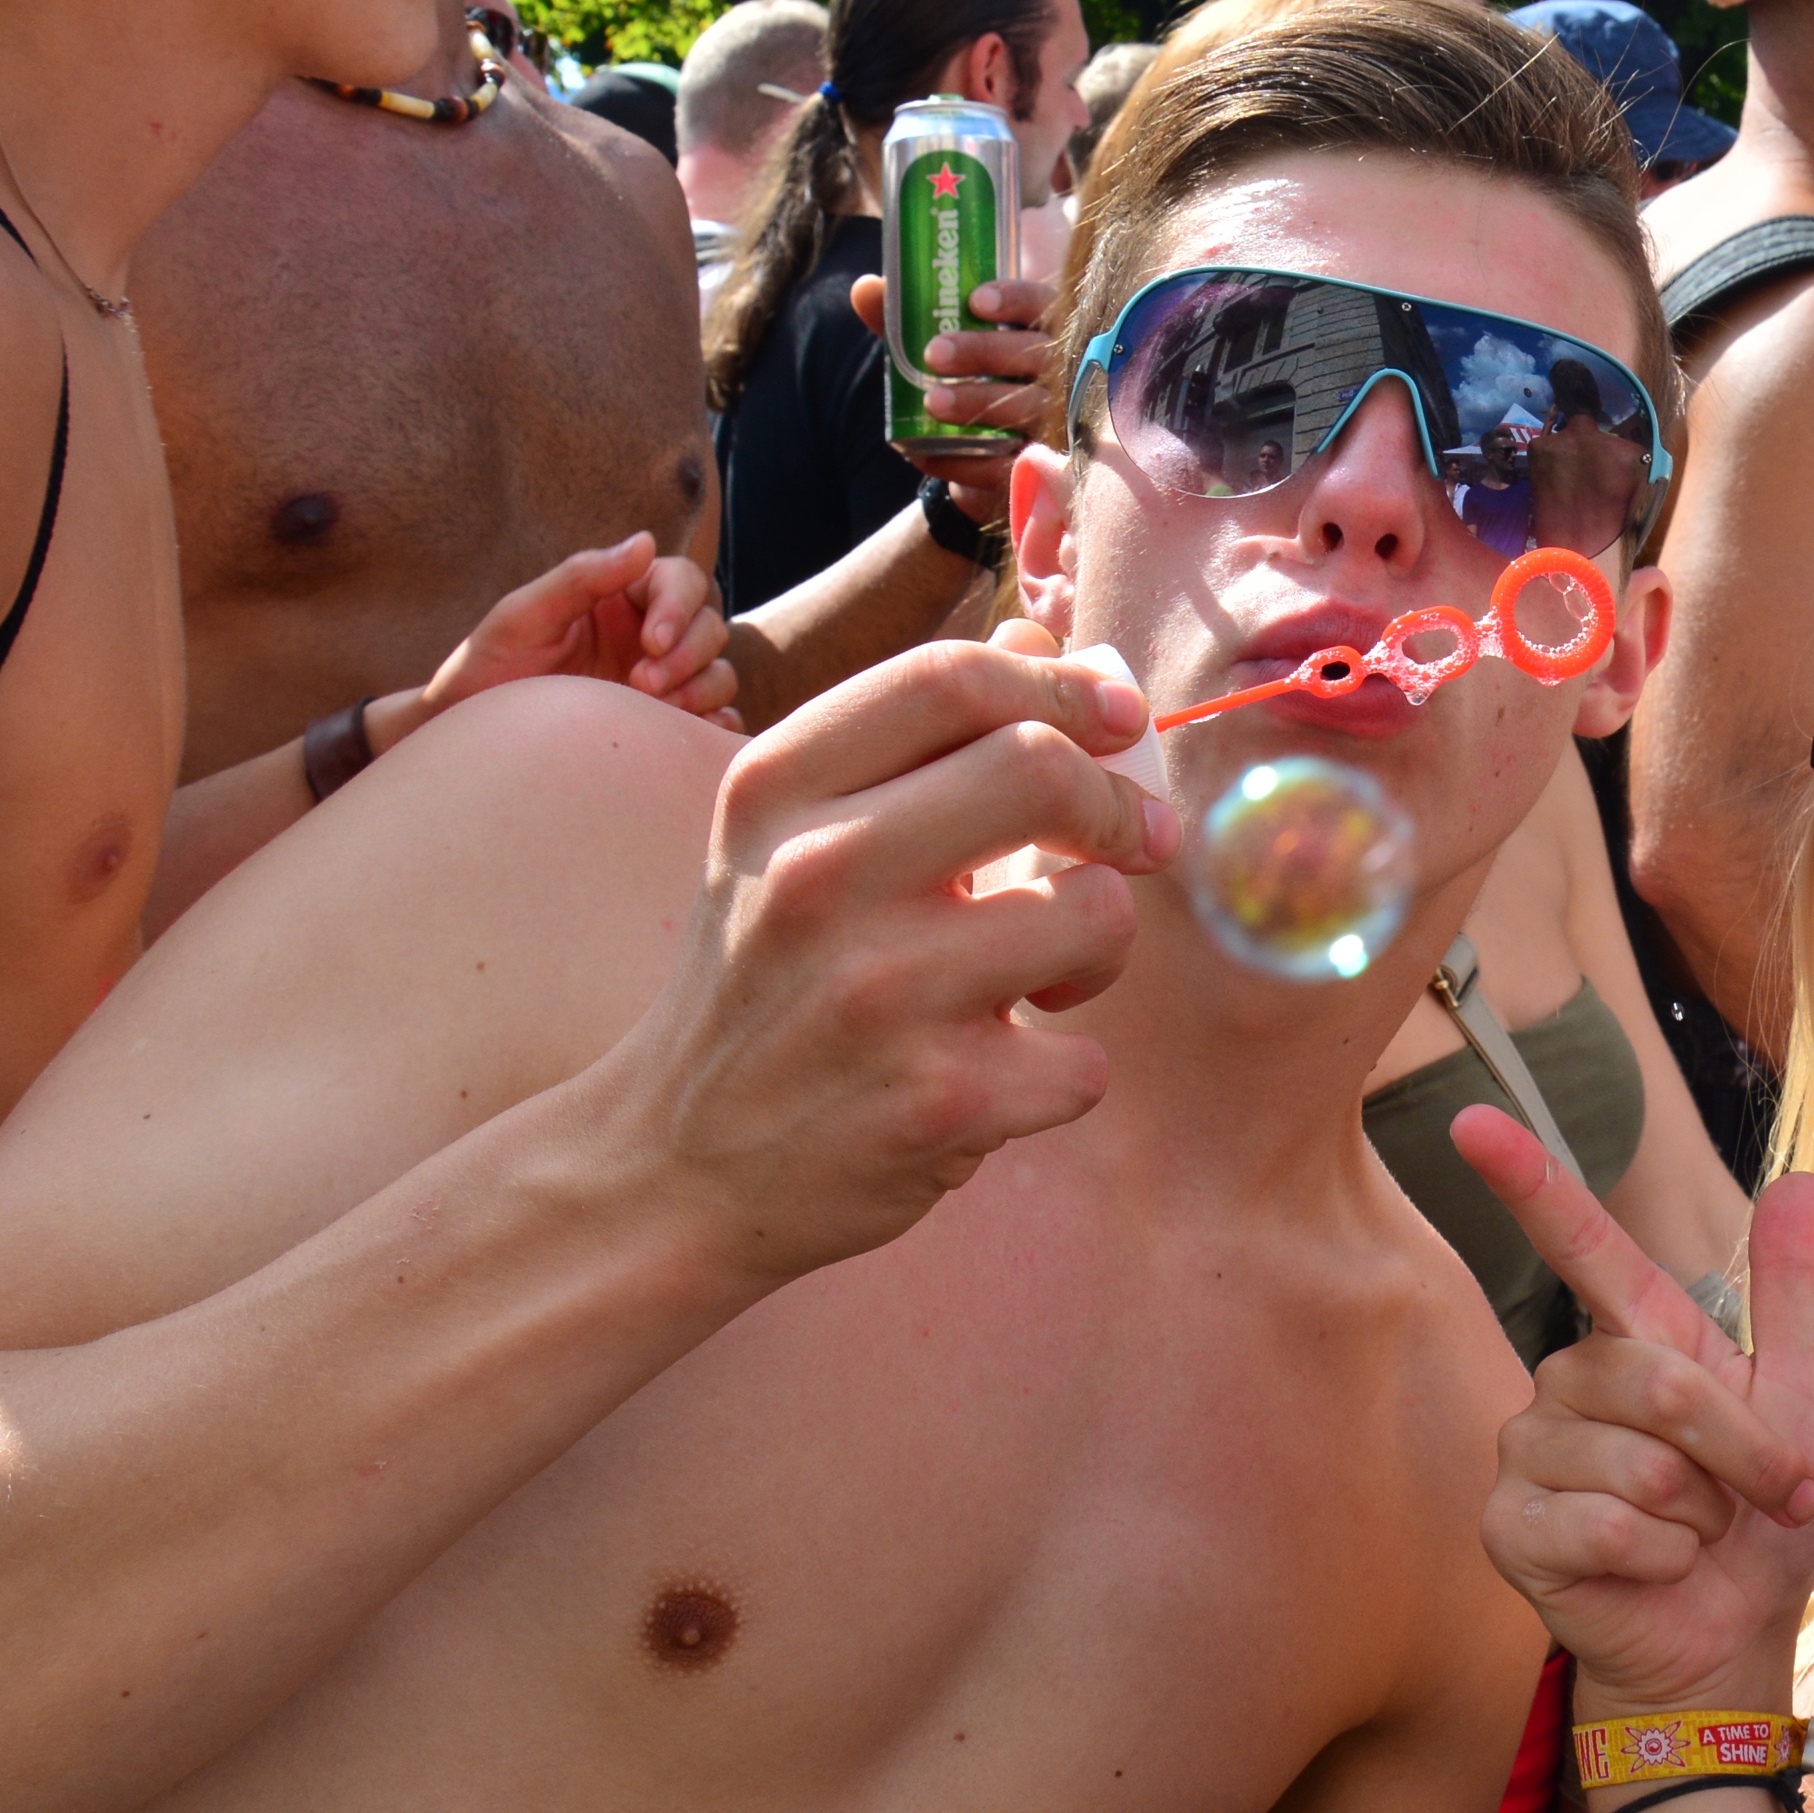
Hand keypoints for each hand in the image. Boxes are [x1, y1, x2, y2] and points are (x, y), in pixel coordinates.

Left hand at [420, 533, 740, 728]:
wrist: (473, 733)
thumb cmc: (489, 666)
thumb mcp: (525, 615)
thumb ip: (582, 576)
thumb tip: (645, 542)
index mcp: (624, 597)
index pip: (682, 583)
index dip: (679, 608)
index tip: (650, 642)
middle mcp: (650, 635)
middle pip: (710, 627)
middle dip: (687, 654)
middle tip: (643, 683)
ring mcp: (663, 682)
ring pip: (719, 673)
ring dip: (702, 688)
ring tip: (657, 709)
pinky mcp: (666, 725)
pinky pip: (716, 721)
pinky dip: (717, 725)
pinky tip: (690, 734)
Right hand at [578, 625, 1176, 1286]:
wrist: (676, 1168)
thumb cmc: (768, 981)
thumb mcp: (797, 840)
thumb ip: (918, 742)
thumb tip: (1047, 644)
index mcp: (776, 790)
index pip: (950, 679)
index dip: (1064, 687)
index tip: (1119, 718)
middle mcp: (816, 878)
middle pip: (1040, 768)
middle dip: (1118, 806)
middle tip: (1137, 841)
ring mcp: (878, 994)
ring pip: (1095, 914)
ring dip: (1101, 945)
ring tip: (1044, 977)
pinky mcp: (935, 1104)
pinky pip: (1084, 1060)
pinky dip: (1063, 1071)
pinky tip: (994, 1077)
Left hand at [852, 271, 1053, 506]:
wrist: (982, 461)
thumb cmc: (968, 385)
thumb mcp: (939, 349)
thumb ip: (907, 320)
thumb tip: (865, 289)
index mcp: (1044, 332)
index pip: (1042, 304)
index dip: (1014, 300)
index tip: (974, 301)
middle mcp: (1064, 373)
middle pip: (1037, 355)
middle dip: (985, 351)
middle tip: (934, 354)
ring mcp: (1059, 422)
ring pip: (1029, 408)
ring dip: (978, 403)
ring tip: (931, 402)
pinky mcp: (1040, 469)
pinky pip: (1008, 464)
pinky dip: (963, 461)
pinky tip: (924, 453)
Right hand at [1468, 1104, 1813, 1714]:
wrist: (1730, 1639)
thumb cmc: (1756, 1525)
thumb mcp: (1801, 1400)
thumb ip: (1793, 1292)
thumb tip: (1805, 1178)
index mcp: (1636, 1340)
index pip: (1578, 1243)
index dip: (1527, 1180)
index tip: (1473, 1120)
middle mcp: (1568, 1383)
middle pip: (1655, 1381)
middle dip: (1737, 1450)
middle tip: (1765, 1495)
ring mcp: (1529, 1453)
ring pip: (1635, 1461)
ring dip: (1700, 1513)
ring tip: (1696, 1536)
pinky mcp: (1509, 1527)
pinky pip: (1605, 1526)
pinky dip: (1661, 1559)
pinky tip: (1655, 1571)